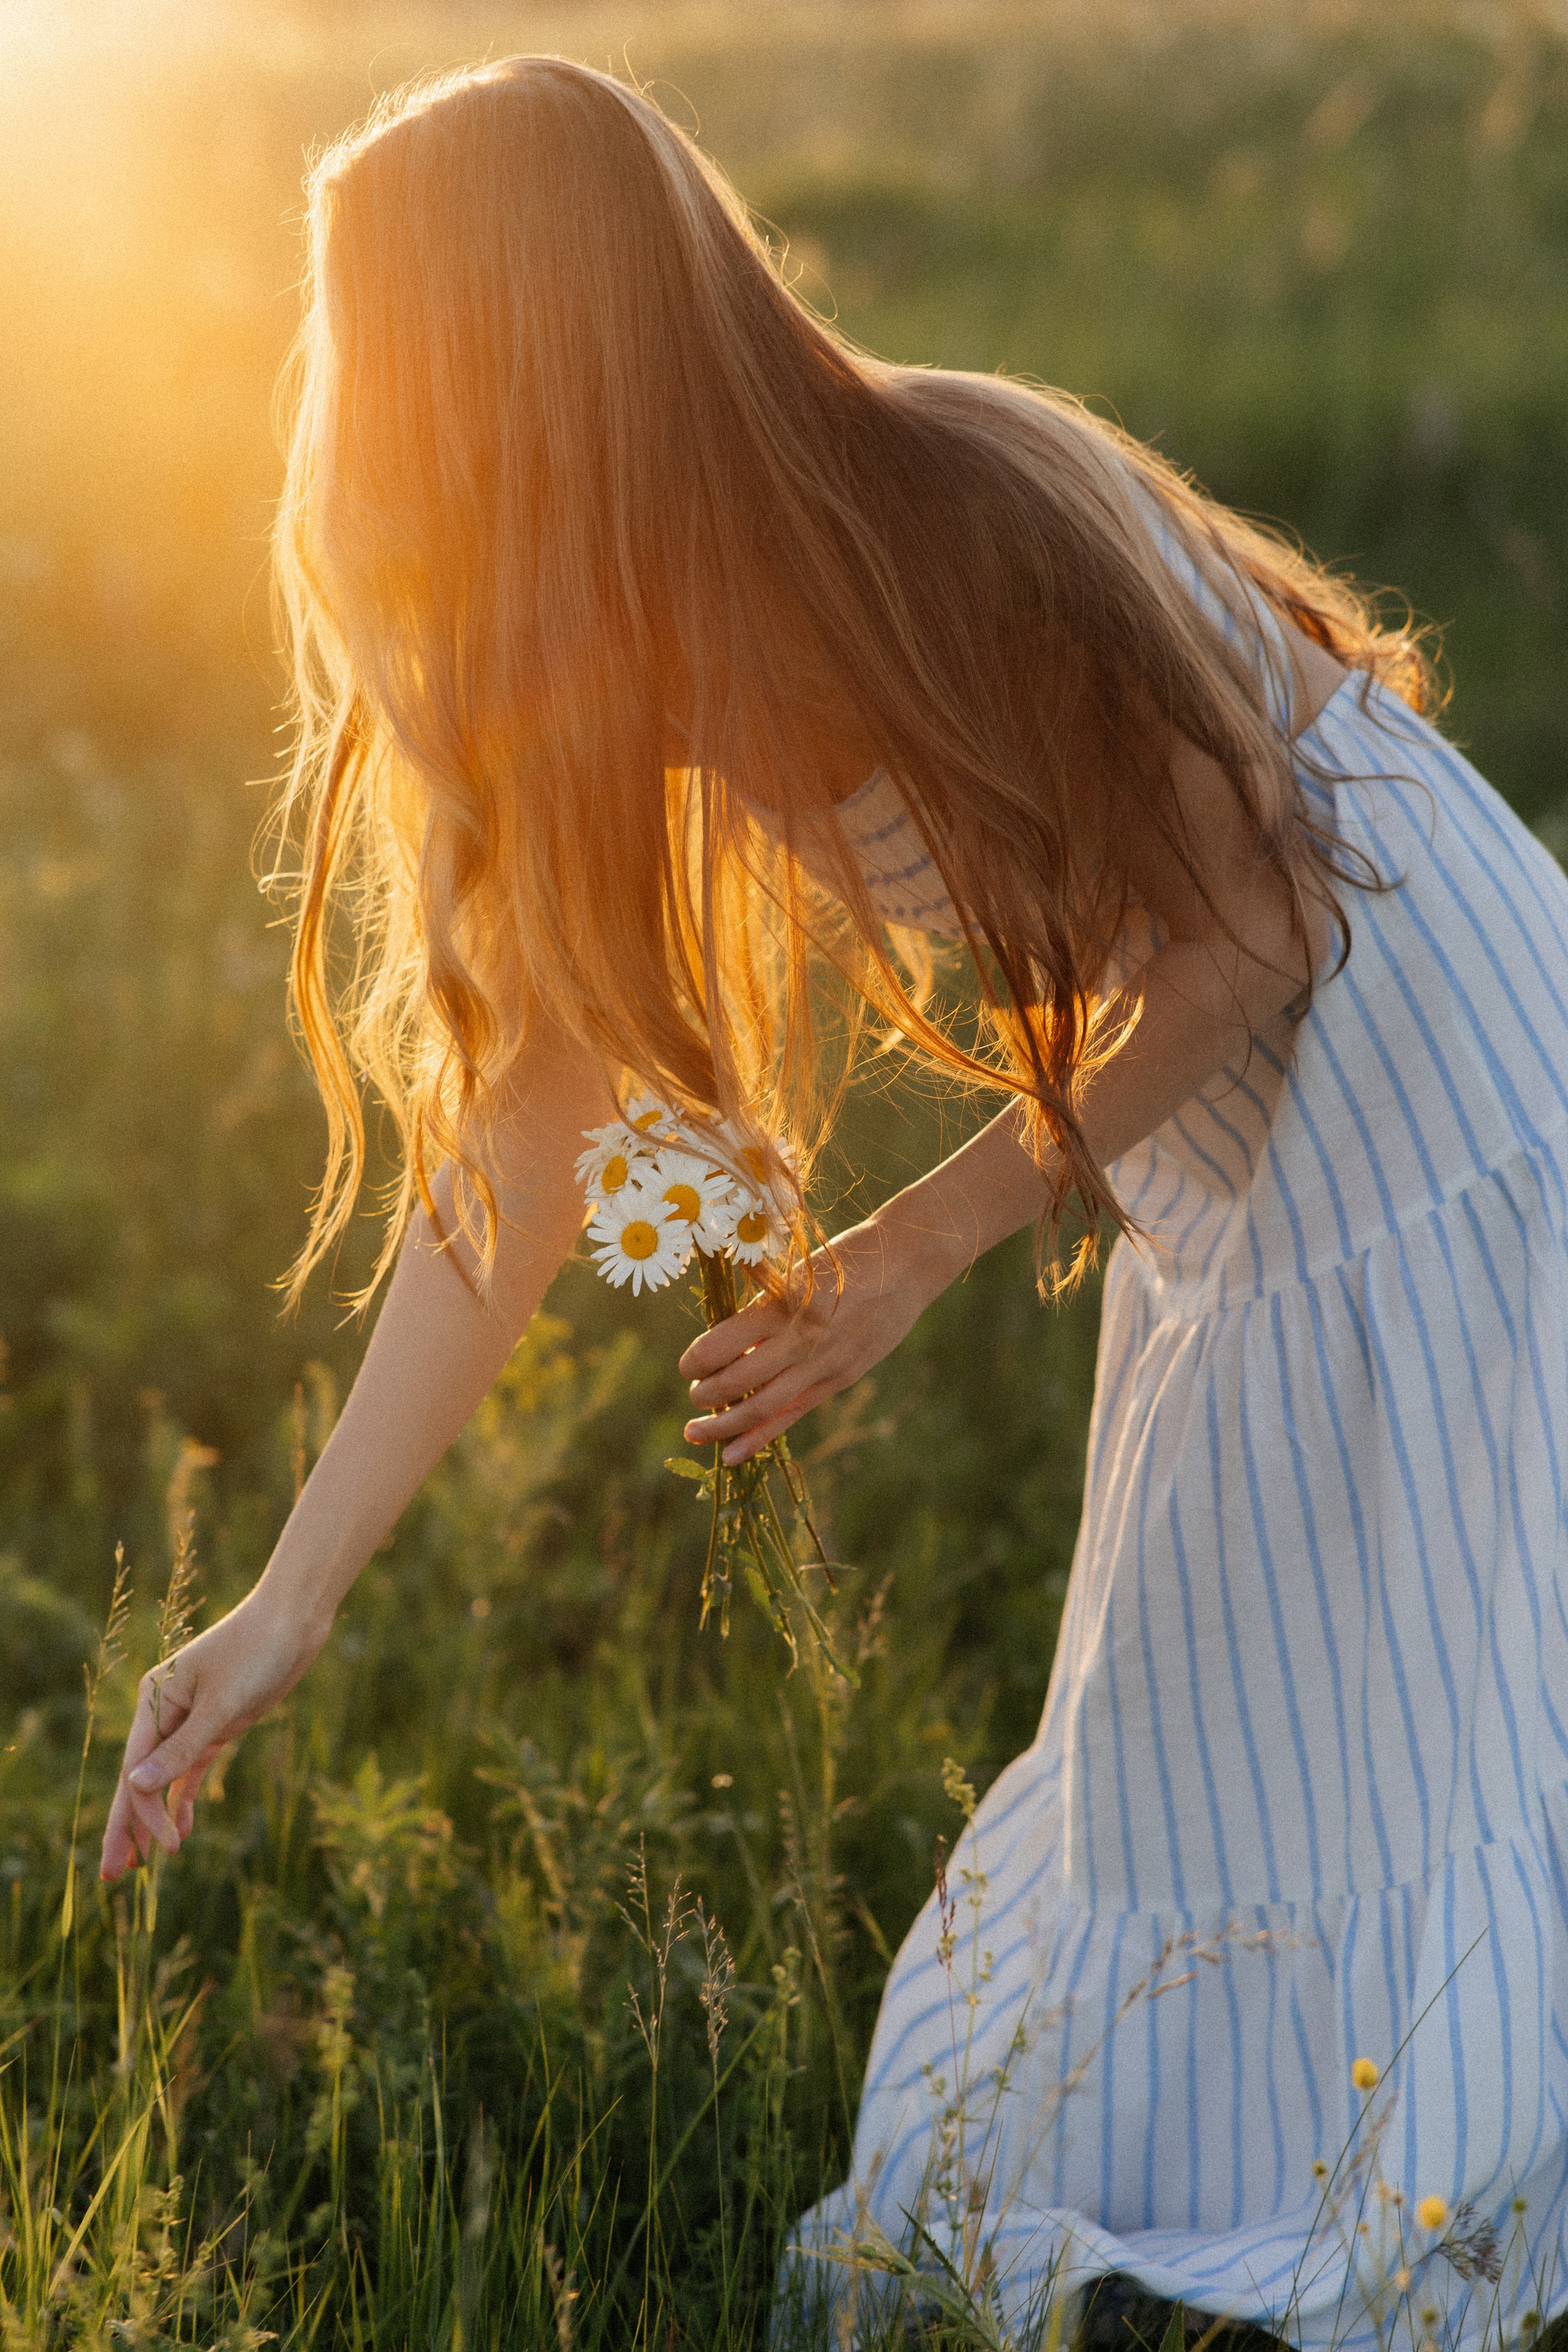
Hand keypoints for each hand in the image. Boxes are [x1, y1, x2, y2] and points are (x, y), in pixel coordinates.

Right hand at [100, 1584, 329, 1880]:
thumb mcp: (222, 1703)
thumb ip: (182, 1747)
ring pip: (161, 1778)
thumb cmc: (255, 1652)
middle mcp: (164, 1712)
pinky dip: (183, 1798)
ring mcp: (189, 1720)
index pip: (135, 1768)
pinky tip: (182, 1829)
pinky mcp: (216, 1726)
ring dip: (152, 1819)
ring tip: (143, 1864)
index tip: (161, 1849)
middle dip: (126, 1827)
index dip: (140, 1813)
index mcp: (154, 1700)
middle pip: (138, 1779)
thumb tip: (134, 1785)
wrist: (293, 1621)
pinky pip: (191, 1769)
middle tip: (113, 1877)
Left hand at [679, 1215, 954, 1465]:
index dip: (696, 1360)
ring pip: (762, 1406)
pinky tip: (732, 1454)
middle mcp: (800, 1338)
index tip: (687, 1365)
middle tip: (692, 1396)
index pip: (723, 1343)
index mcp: (783, 1303)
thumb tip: (722, 1340)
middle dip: (705, 1395)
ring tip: (694, 1432)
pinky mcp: (839, 1379)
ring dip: (723, 1424)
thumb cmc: (843, 1259)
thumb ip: (763, 1307)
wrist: (905, 1265)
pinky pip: (792, 1414)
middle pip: (738, 1380)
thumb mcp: (796, 1272)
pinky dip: (759, 1437)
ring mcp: (822, 1364)